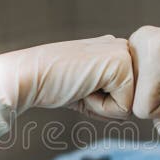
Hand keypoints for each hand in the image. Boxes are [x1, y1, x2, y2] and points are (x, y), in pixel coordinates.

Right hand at [4, 35, 133, 118]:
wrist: (27, 76)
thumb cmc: (52, 85)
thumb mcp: (87, 87)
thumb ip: (111, 93)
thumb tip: (132, 111)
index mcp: (116, 50)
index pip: (127, 96)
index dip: (102, 103)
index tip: (79, 86)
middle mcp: (123, 47)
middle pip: (132, 101)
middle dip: (105, 105)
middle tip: (79, 86)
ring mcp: (124, 54)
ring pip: (130, 106)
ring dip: (102, 106)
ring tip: (81, 85)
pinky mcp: (121, 66)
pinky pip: (123, 109)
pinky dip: (100, 107)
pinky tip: (82, 87)